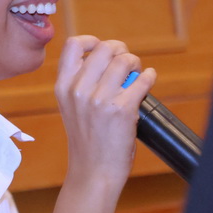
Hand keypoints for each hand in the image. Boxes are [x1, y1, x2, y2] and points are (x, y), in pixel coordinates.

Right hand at [55, 35, 155, 184]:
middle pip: (105, 47)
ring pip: (125, 60)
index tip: (103, 49)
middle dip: (120, 50)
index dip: (92, 40)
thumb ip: (81, 82)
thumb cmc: (86, 140)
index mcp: (63, 86)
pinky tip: (148, 80)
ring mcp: (99, 100)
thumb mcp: (71, 107)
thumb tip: (109, 58)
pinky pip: (142, 80)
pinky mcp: (122, 110)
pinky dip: (149, 77)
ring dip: (135, 63)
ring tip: (137, 73)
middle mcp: (78, 90)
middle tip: (126, 62)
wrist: (93, 172)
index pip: (74, 45)